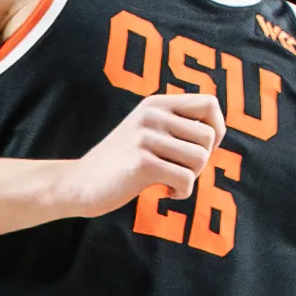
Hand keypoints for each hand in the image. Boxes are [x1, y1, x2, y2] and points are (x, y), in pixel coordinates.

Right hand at [65, 83, 226, 218]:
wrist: (76, 184)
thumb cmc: (120, 162)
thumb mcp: (147, 132)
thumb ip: (177, 125)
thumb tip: (218, 132)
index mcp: (156, 104)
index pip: (210, 103)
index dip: (217, 128)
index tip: (201, 148)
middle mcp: (152, 115)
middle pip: (209, 137)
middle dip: (201, 161)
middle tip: (179, 170)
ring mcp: (146, 138)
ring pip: (200, 159)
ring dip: (191, 177)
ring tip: (171, 180)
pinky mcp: (142, 163)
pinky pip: (186, 179)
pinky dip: (182, 192)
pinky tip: (166, 192)